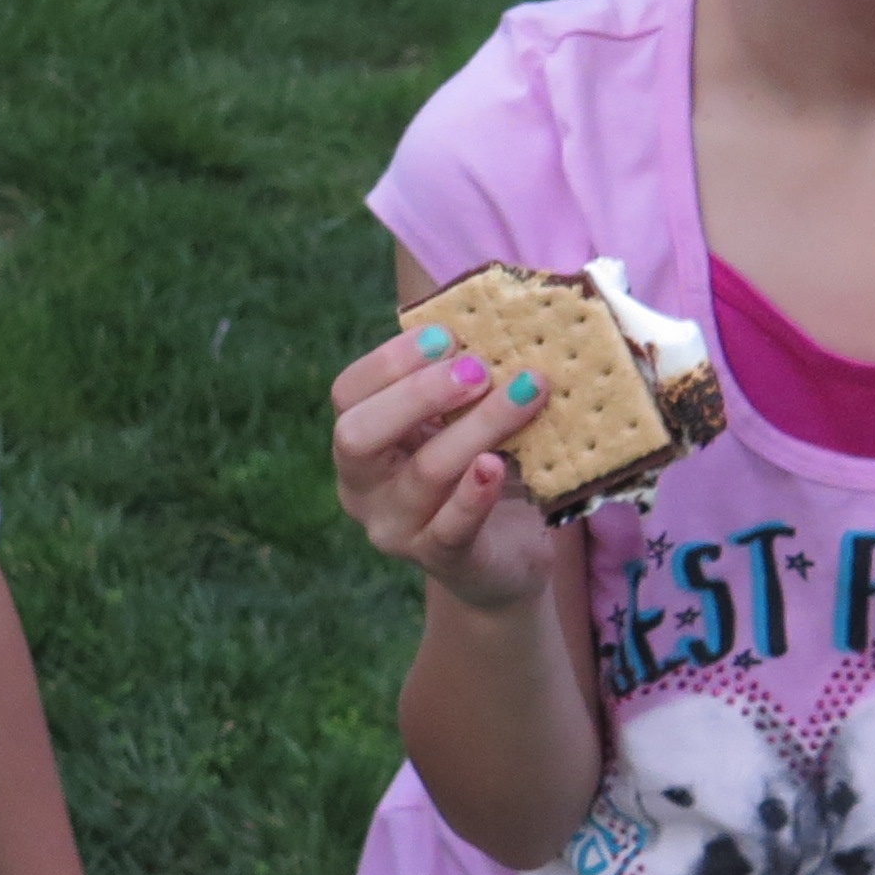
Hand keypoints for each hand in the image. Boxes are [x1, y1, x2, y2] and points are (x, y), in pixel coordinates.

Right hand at [332, 327, 554, 610]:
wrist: (507, 553)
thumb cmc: (480, 464)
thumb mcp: (462, 418)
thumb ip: (462, 379)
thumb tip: (500, 313)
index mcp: (361, 441)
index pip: (348, 393)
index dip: (391, 360)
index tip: (448, 334)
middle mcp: (362, 487)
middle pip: (358, 434)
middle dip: (417, 394)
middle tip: (478, 368)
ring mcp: (396, 529)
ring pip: (424, 473)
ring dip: (477, 426)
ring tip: (526, 393)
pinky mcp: (442, 561)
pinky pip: (451, 528)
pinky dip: (474, 494)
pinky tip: (496, 465)